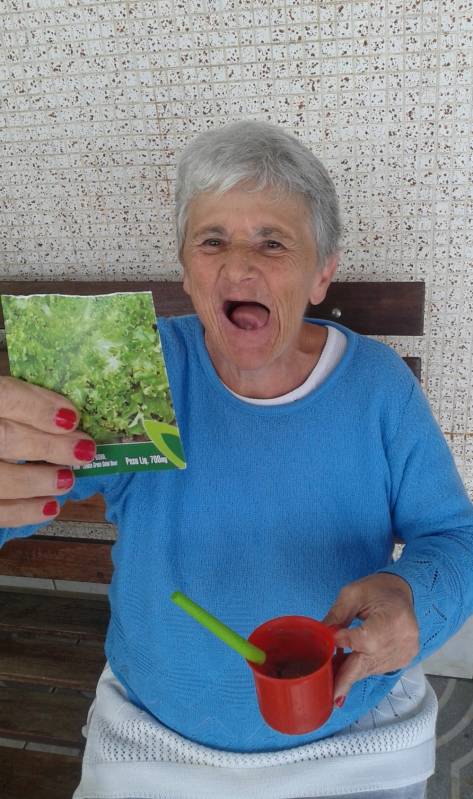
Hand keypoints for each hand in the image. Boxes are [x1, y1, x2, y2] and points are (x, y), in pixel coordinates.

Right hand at [0, 377, 95, 526]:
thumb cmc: (2, 420)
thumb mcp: (6, 400)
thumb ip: (29, 401)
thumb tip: (70, 416)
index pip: (5, 397)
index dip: (38, 407)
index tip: (72, 419)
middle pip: (5, 438)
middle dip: (49, 446)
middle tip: (84, 451)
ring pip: (0, 478)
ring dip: (38, 480)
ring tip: (67, 480)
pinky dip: (24, 512)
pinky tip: (50, 507)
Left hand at [323, 572, 419, 706]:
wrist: (401, 594)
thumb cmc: (376, 590)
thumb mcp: (351, 594)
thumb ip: (336, 616)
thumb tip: (320, 637)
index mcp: (393, 619)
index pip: (366, 640)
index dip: (346, 643)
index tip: (329, 643)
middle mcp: (403, 640)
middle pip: (368, 663)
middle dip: (345, 677)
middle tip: (329, 693)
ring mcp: (405, 653)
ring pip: (369, 669)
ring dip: (349, 673)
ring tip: (329, 674)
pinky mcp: (403, 661)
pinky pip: (375, 669)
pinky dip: (360, 668)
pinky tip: (346, 665)